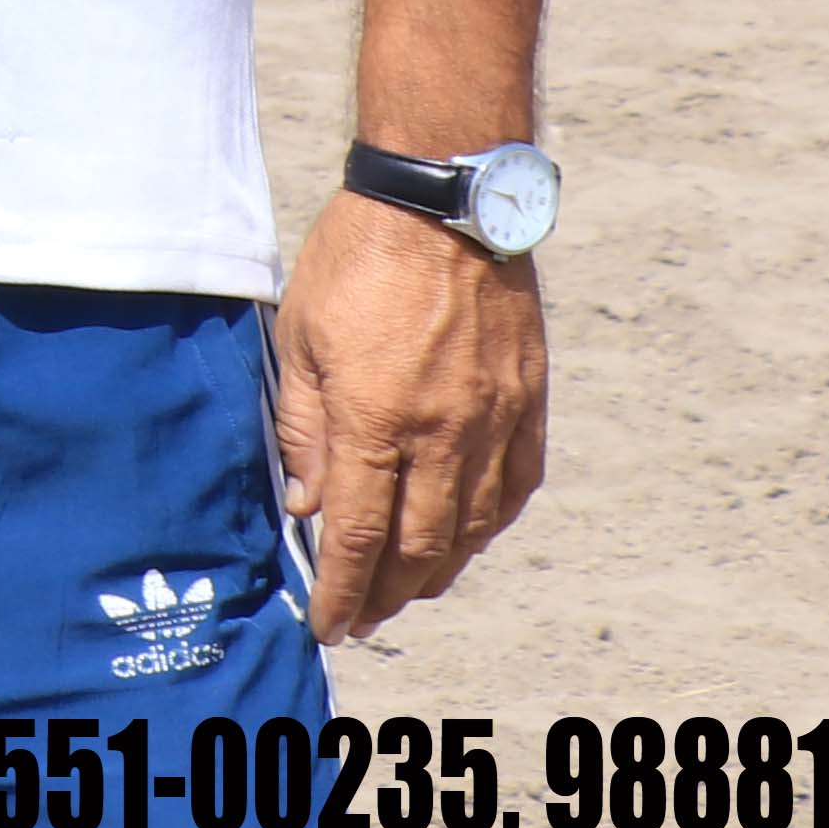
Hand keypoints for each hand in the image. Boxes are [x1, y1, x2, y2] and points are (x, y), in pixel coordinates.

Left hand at [271, 192, 546, 637]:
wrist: (442, 203)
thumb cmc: (356, 259)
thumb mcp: (300, 337)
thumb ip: (304, 428)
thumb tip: (306, 505)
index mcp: (375, 419)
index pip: (355, 534)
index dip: (340, 590)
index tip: (327, 624)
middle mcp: (441, 434)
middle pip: (418, 547)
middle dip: (386, 594)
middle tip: (362, 617)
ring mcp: (493, 423)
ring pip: (472, 529)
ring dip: (438, 570)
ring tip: (406, 588)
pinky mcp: (528, 404)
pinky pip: (515, 489)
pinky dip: (488, 525)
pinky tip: (467, 537)